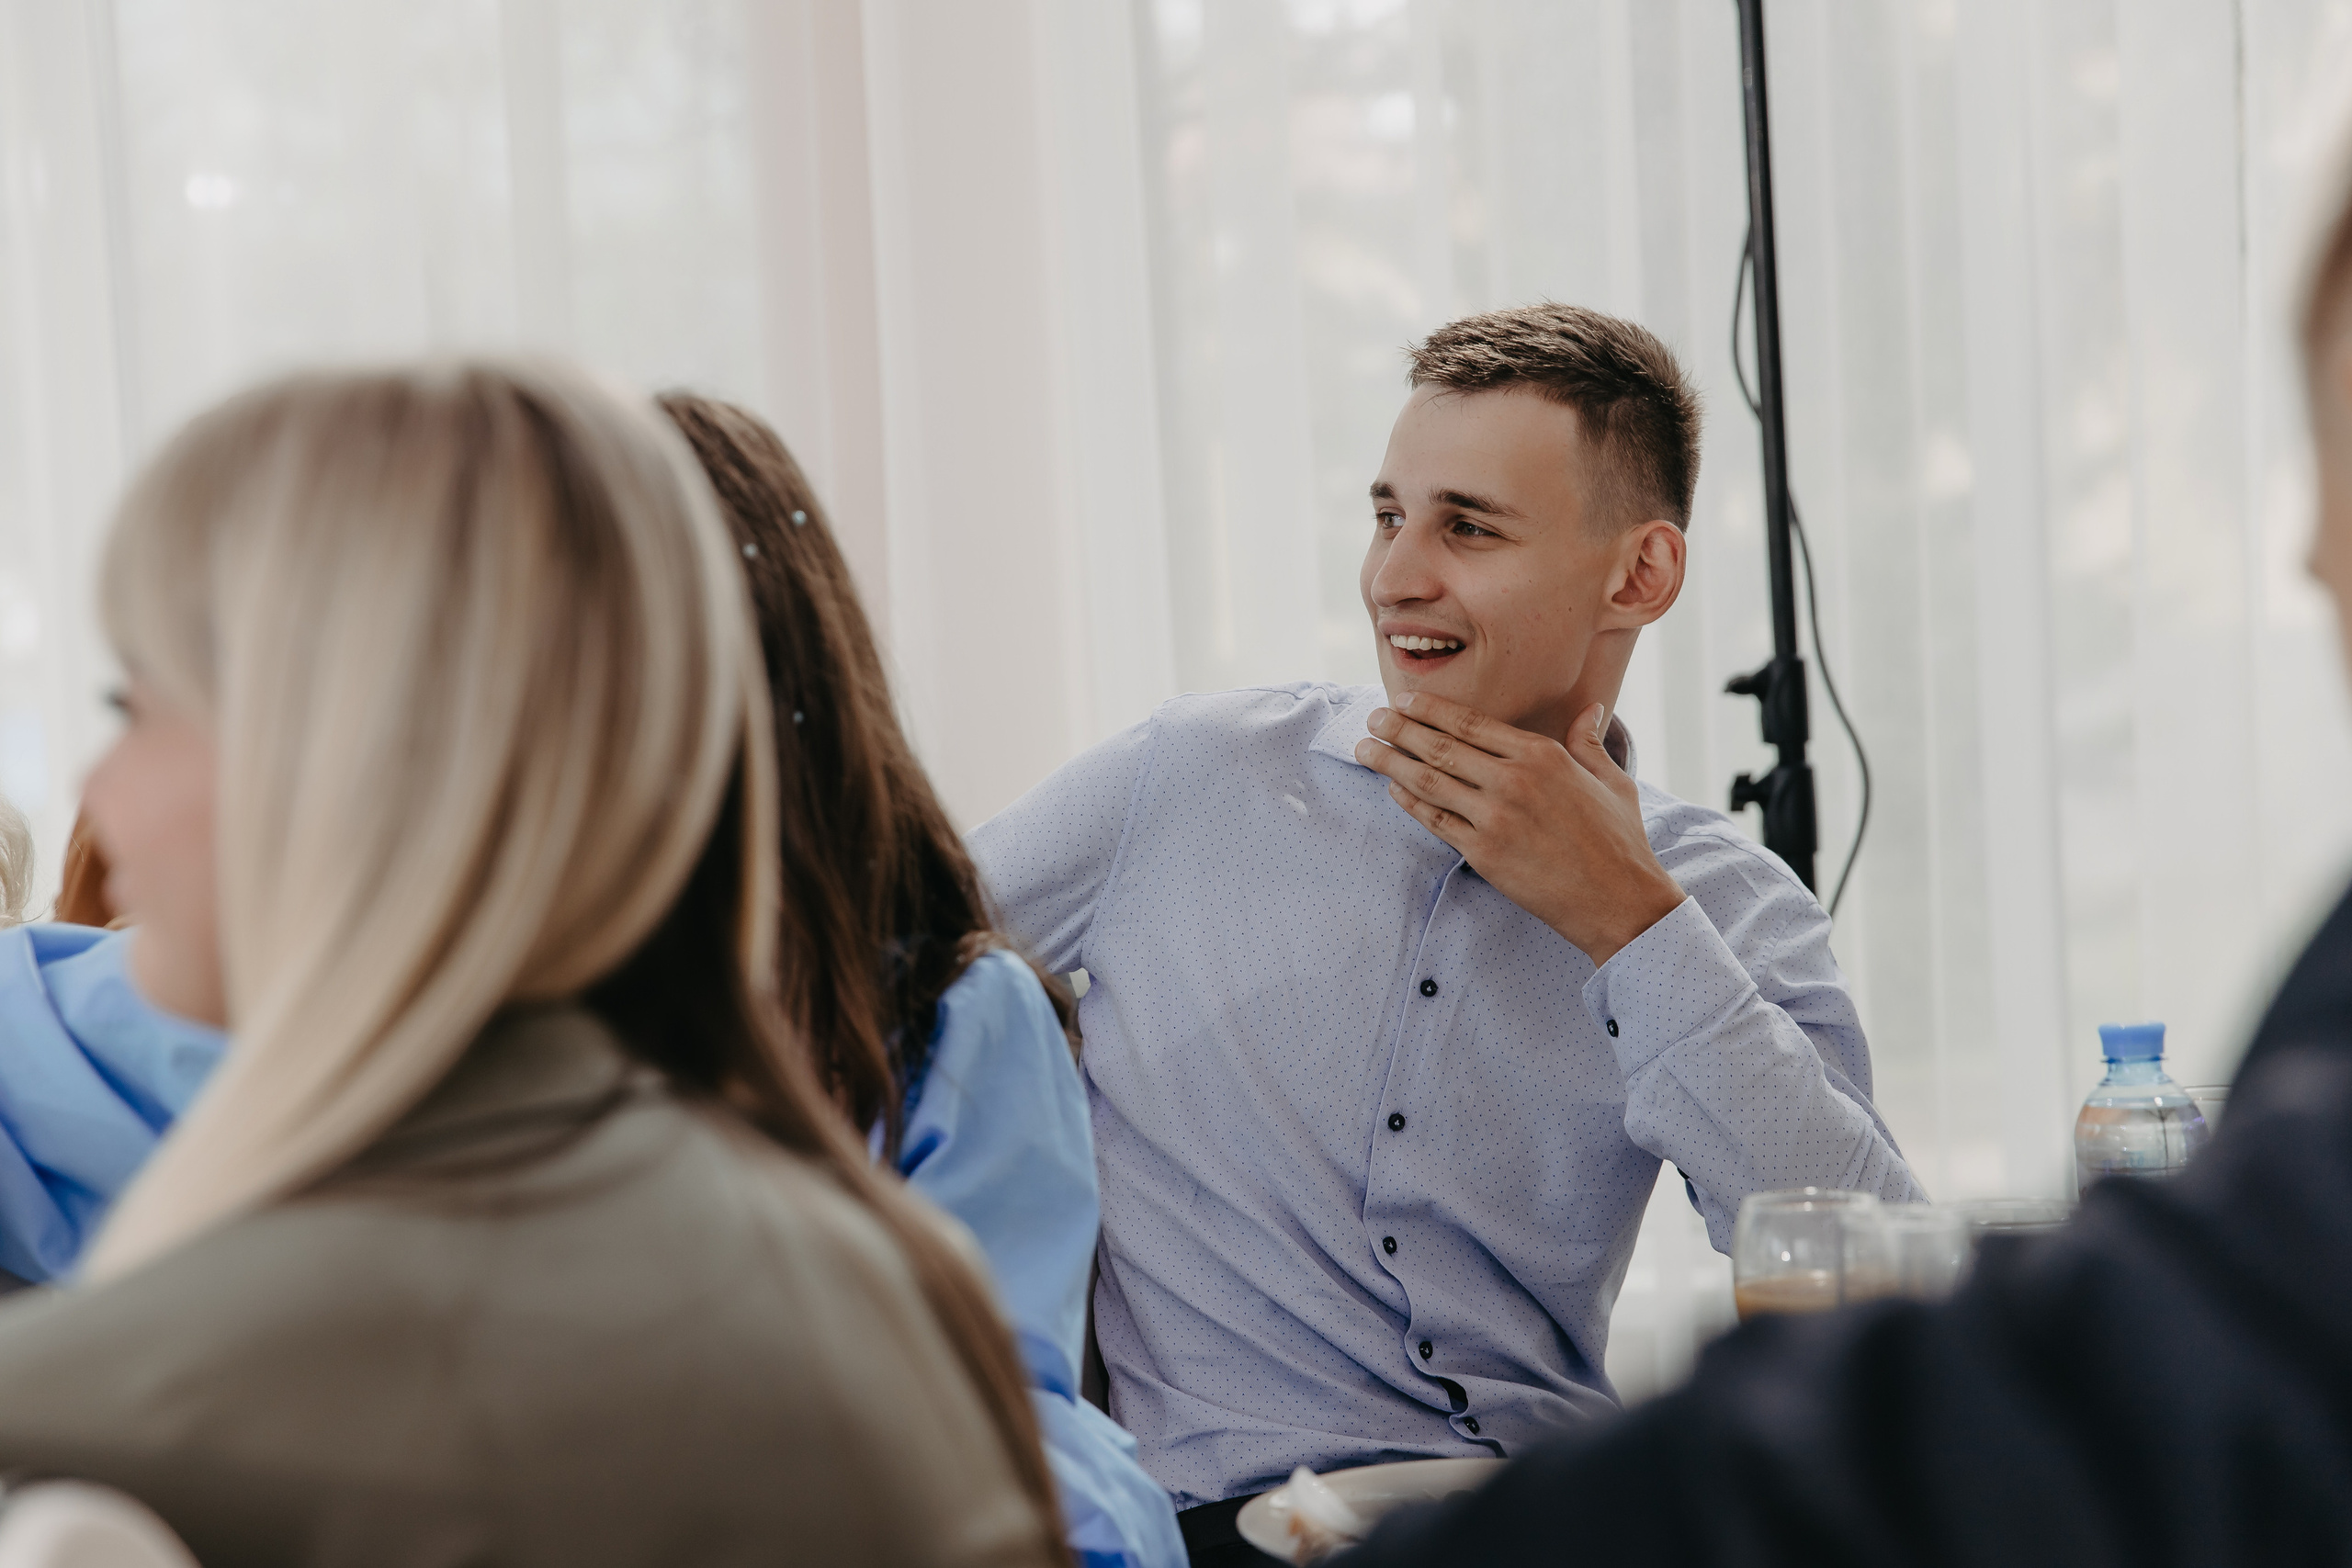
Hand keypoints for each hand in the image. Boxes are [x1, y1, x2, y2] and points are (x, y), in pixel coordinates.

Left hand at [1353, 691, 1684, 966]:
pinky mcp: (1483, 853)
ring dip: (1391, 762)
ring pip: (1429, 781)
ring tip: (1365, 748)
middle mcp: (1513, 780)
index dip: (1431, 710)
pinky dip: (1409, 802)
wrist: (1619, 900)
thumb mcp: (1612, 781)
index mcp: (1542, 755)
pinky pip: (1435, 821)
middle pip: (1441, 746)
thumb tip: (1590, 710)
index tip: (1405, 700)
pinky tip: (1392, 789)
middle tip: (1372, 718)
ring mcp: (1495, 817)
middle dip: (1400, 729)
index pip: (1471, 722)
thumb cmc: (1619, 841)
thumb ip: (1589, 742)